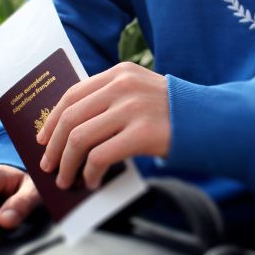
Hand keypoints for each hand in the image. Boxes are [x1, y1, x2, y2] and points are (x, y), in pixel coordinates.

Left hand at [36, 62, 170, 190]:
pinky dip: (90, 172)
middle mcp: (122, 86)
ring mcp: (132, 108)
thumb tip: (72, 128)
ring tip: (66, 179)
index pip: (72, 94)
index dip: (52, 119)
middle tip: (48, 165)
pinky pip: (100, 156)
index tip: (43, 139)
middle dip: (53, 145)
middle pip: (70, 117)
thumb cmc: (172, 112)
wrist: (211, 120)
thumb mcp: (140, 91)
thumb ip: (110, 99)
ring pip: (80, 138)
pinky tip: (92, 181)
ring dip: (67, 164)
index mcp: (119, 73)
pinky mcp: (142, 133)